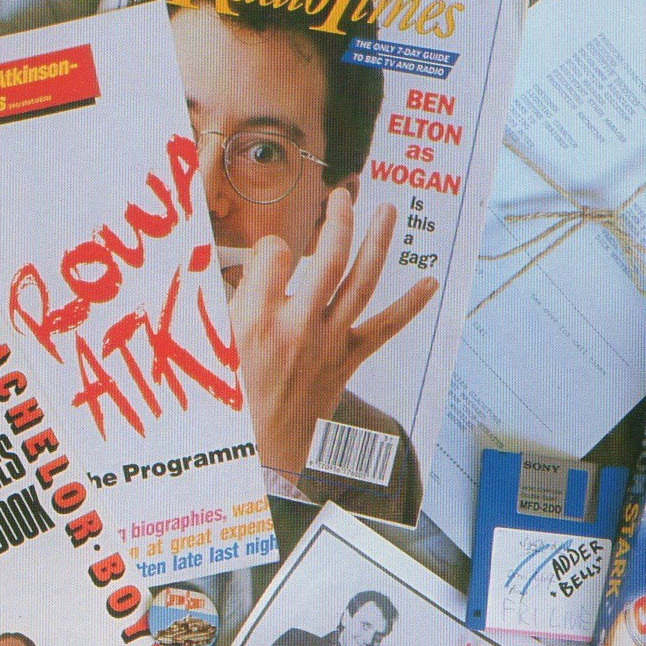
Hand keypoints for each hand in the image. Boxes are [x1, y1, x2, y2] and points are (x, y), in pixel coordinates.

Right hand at [229, 187, 437, 479]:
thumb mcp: (215, 343)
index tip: (271, 253)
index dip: (273, 246)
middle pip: (328, 257)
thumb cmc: (232, 395)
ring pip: (359, 282)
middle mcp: (297, 326)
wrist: (258, 448)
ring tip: (385, 212)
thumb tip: (248, 266)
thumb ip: (234, 301)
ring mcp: (327, 343)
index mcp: (256, 319)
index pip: (274, 254)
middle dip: (338, 220)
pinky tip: (429, 284)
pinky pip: (383, 329)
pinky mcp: (346, 360)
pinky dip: (409, 306)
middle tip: (343, 198)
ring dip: (376, 243)